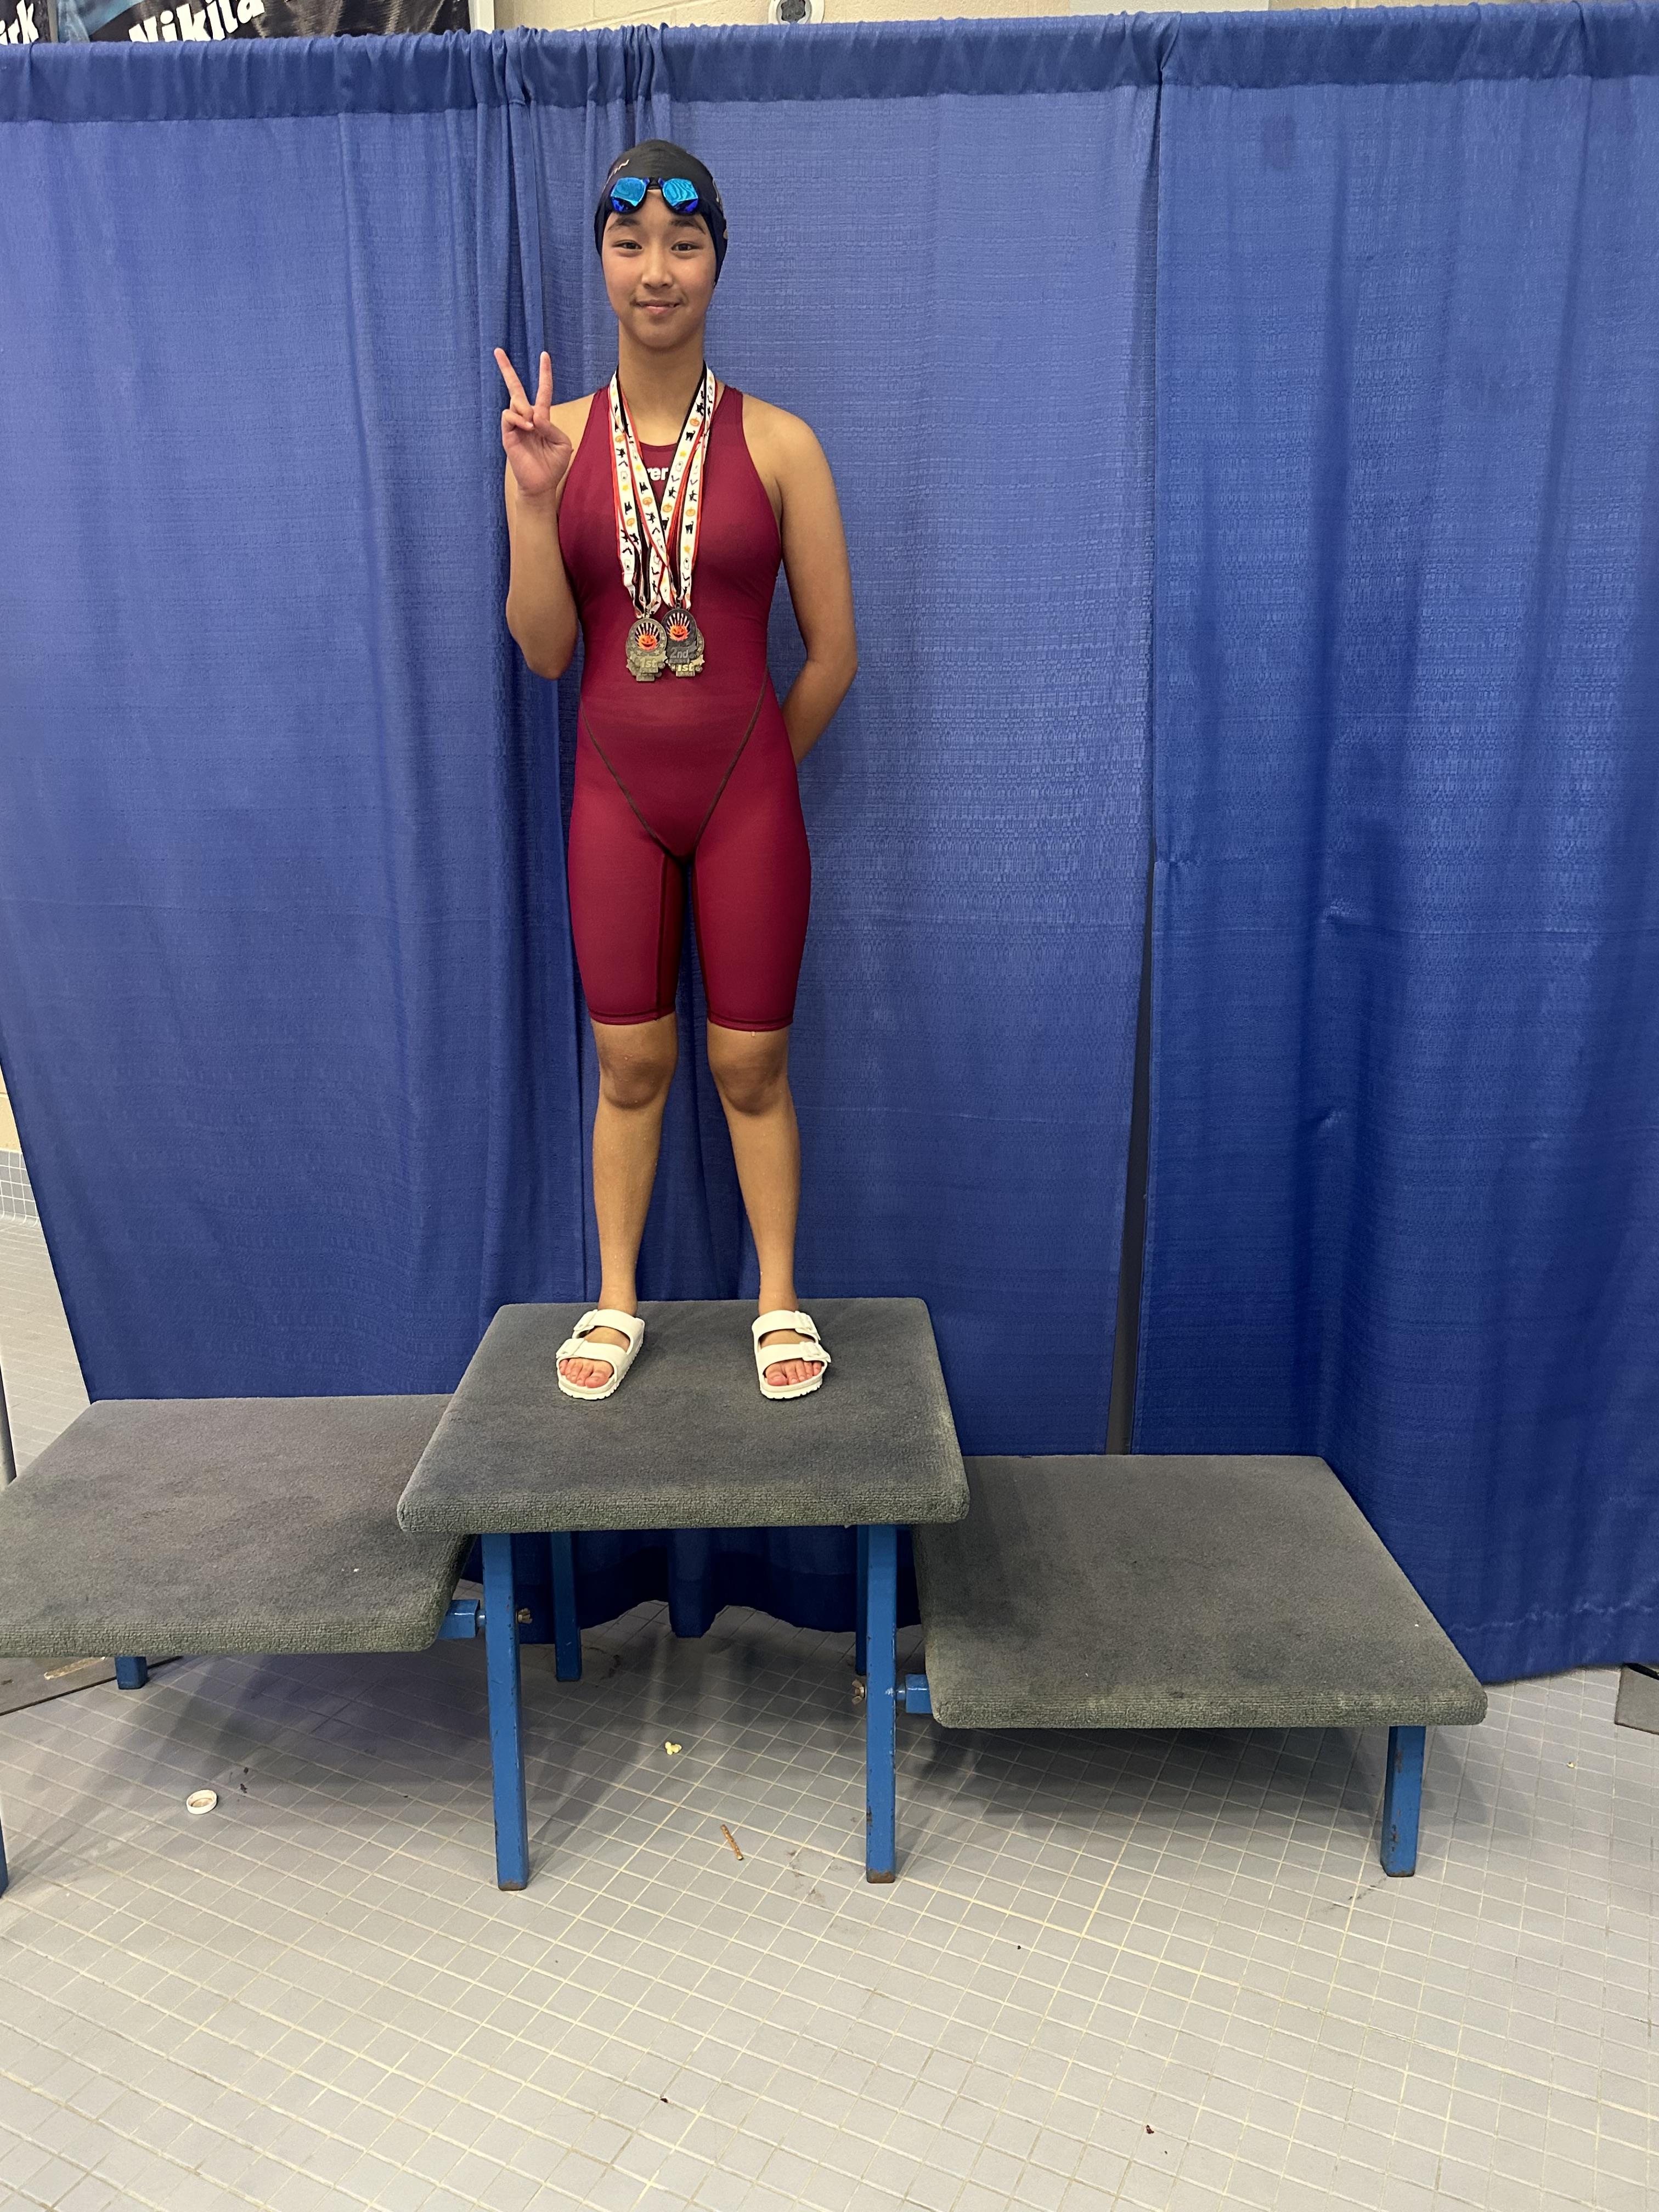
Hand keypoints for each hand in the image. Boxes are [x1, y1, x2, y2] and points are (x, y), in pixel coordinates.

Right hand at [495, 346, 573, 504]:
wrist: (541, 485)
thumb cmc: (553, 465)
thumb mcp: (562, 443)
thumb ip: (552, 426)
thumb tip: (534, 416)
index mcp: (542, 418)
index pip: (543, 391)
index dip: (544, 373)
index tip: (544, 355)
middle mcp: (527, 418)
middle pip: (515, 388)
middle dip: (506, 369)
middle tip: (497, 350)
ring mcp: (516, 425)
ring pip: (514, 401)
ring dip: (526, 410)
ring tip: (533, 428)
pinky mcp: (507, 434)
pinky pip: (509, 415)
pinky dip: (519, 418)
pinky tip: (528, 428)